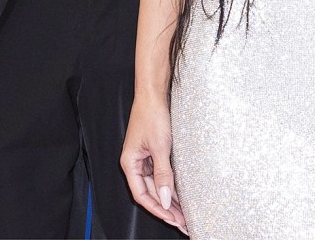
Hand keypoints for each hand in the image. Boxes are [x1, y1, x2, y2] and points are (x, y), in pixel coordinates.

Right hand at [121, 94, 186, 233]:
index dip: (157, 209)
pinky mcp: (153, 151)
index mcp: (130, 163)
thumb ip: (163, 174)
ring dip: (169, 198)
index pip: (141, 195)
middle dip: (166, 208)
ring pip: (156, 184)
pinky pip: (161, 174)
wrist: (154, 93)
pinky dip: (170, 184)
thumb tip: (165, 199)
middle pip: (150, 192)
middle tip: (183, 221)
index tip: (172, 219)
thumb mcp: (160, 147)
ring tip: (184, 213)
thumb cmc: (152, 114)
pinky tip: (180, 194)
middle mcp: (135, 162)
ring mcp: (144, 157)